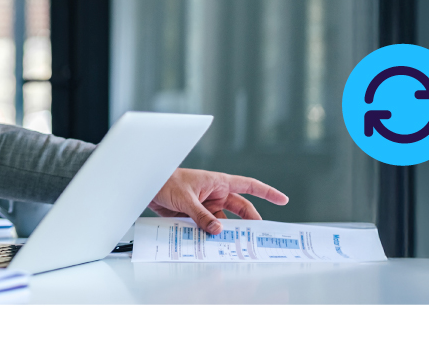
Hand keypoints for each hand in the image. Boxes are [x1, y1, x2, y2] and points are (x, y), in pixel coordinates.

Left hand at [148, 168, 288, 234]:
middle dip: (249, 223)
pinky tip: (211, 246)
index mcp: (218, 182)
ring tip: (232, 247)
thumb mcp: (186, 199)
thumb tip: (218, 231)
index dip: (267, 192)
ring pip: (223, 222)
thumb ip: (202, 216)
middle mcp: (215, 194)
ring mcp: (206, 205)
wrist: (145, 185)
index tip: (283, 200)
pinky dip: (210, 236)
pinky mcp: (195, 215)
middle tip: (258, 238)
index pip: (249, 186)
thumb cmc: (166, 181)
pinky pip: (208, 227)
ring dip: (225, 233)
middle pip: (240, 210)